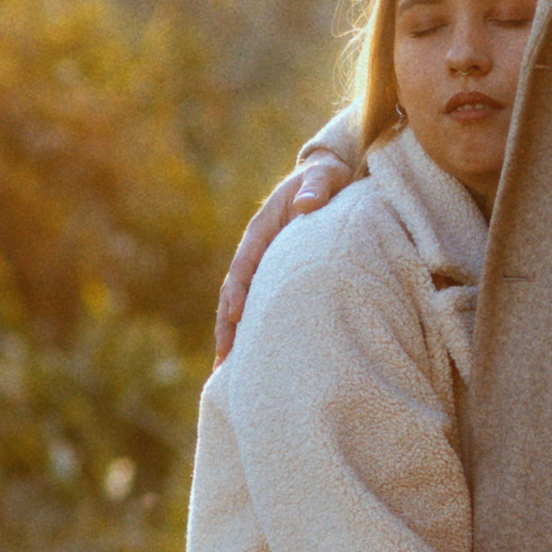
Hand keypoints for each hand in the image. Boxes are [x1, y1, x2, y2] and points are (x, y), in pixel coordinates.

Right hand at [214, 151, 352, 359]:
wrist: (328, 178)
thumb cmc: (327, 178)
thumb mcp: (325, 177)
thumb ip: (318, 187)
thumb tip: (306, 205)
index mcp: (262, 229)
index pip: (245, 265)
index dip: (238, 291)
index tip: (235, 317)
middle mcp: (257, 251)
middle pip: (234, 294)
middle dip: (227, 328)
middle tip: (224, 362)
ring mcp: (263, 266)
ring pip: (242, 306)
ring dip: (234, 338)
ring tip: (228, 374)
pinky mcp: (274, 278)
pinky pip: (259, 308)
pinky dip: (252, 333)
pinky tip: (253, 360)